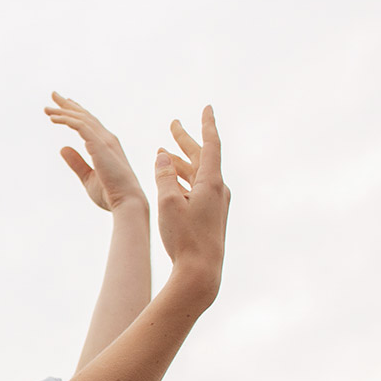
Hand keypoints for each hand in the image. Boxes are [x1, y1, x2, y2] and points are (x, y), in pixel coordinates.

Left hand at [45, 92, 148, 212]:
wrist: (126, 202)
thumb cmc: (111, 193)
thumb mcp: (88, 177)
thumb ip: (76, 162)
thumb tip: (62, 148)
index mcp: (106, 146)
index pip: (90, 124)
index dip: (77, 112)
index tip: (65, 104)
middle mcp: (107, 139)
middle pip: (85, 116)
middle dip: (68, 105)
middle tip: (53, 96)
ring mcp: (104, 140)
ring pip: (81, 119)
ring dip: (63, 111)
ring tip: (47, 109)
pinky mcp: (99, 144)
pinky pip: (79, 126)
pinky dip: (66, 119)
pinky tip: (53, 118)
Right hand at [153, 106, 229, 292]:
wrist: (201, 272)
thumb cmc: (185, 238)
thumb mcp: (169, 203)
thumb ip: (164, 175)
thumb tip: (162, 155)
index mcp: (211, 182)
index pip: (211, 144)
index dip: (207, 124)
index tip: (207, 108)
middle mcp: (218, 189)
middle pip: (202, 157)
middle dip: (186, 140)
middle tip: (173, 124)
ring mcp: (216, 203)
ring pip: (197, 174)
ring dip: (181, 162)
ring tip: (163, 152)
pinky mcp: (211, 216)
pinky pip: (196, 189)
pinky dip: (183, 180)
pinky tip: (170, 182)